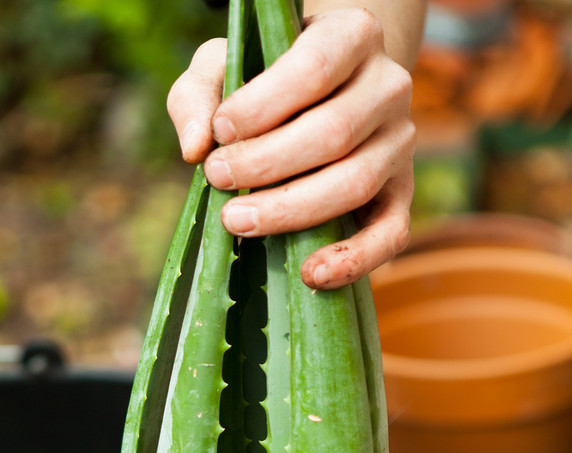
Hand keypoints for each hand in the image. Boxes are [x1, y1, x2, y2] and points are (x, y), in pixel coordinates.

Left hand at [167, 8, 417, 288]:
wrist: (323, 98)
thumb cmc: (266, 83)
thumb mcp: (225, 67)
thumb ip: (198, 92)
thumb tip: (194, 147)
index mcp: (353, 35)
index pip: (315, 66)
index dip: (263, 104)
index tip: (220, 130)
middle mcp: (389, 86)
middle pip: (334, 131)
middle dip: (266, 162)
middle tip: (217, 178)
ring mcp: (400, 143)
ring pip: (355, 182)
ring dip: (291, 209)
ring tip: (236, 221)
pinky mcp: (400, 195)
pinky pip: (390, 234)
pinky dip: (352, 259)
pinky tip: (310, 275)